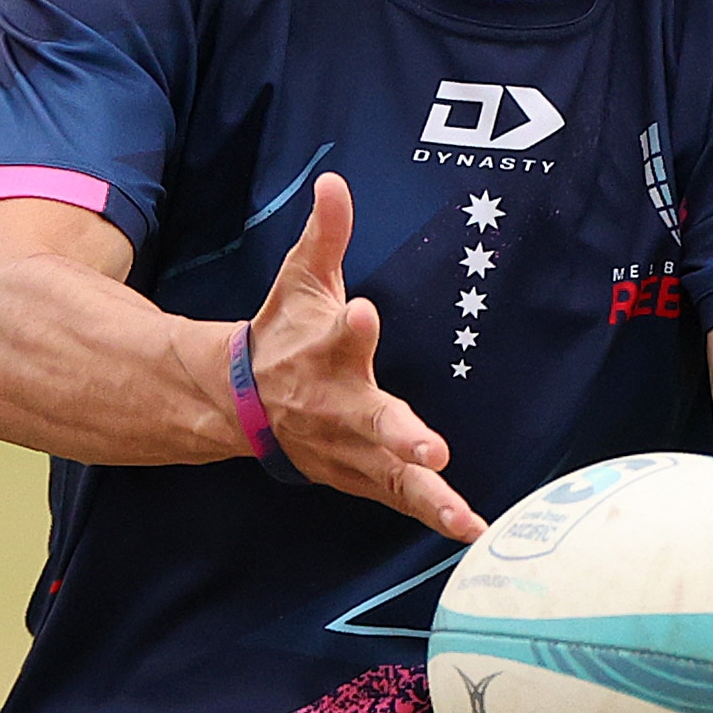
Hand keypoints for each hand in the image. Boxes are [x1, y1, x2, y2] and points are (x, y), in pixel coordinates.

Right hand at [243, 173, 483, 541]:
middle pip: (371, 419)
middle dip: (400, 433)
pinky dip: (435, 516)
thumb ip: (325, 235)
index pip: (337, 335)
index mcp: (324, 352)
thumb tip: (336, 180)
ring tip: (465, 516)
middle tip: (431, 447)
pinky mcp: (363, 475)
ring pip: (392, 474)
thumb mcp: (300, 281)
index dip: (350, 325)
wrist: (239, 402)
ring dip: (428, 495)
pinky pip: (403, 498)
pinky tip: (473, 532)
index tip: (363, 312)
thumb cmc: (284, 333)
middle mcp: (338, 405)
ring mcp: (350, 448)